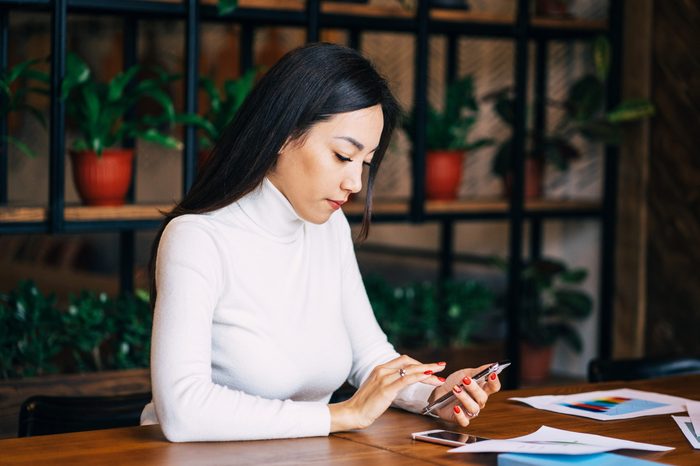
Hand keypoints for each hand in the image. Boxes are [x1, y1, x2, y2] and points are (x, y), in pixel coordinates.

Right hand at [329, 354, 445, 431]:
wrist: (352, 412)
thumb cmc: (364, 404)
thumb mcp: (377, 389)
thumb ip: (388, 383)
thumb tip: (401, 384)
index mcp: (379, 368)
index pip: (403, 361)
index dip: (418, 363)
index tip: (430, 368)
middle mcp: (382, 370)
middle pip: (409, 362)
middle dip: (427, 365)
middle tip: (441, 367)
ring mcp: (384, 378)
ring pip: (410, 369)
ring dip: (428, 371)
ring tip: (440, 375)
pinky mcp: (386, 388)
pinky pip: (406, 379)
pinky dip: (420, 377)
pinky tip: (429, 378)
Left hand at [426, 363, 501, 426]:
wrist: (439, 392)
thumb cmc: (454, 383)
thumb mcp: (465, 374)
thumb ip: (478, 371)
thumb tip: (491, 365)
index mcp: (482, 389)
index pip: (494, 387)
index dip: (494, 382)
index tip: (491, 374)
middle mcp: (478, 401)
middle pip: (482, 398)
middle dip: (474, 388)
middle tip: (465, 380)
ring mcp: (470, 411)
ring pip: (473, 408)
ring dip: (464, 398)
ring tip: (455, 389)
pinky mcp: (461, 419)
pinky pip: (464, 421)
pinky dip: (460, 415)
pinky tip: (455, 407)